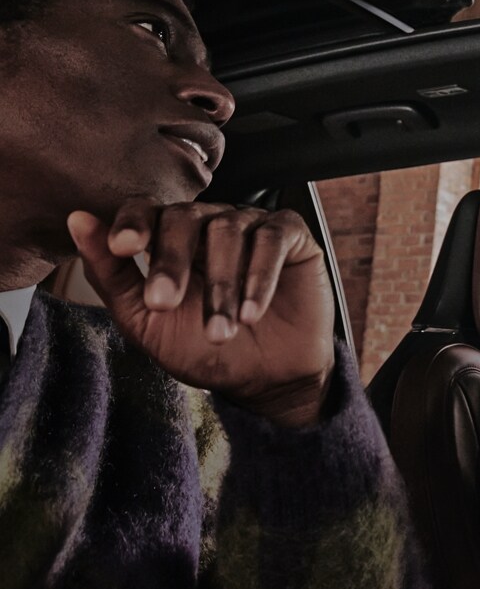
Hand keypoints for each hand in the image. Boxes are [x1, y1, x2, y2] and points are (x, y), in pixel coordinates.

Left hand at [67, 198, 335, 427]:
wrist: (266, 379)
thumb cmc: (205, 349)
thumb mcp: (147, 322)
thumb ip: (112, 275)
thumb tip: (77, 220)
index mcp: (172, 239)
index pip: (148, 209)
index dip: (134, 220)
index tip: (125, 247)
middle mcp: (211, 224)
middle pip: (186, 217)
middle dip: (172, 262)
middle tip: (166, 304)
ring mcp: (253, 226)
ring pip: (229, 231)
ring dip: (220, 286)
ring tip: (221, 331)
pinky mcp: (292, 235)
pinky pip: (272, 239)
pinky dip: (260, 278)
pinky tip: (251, 314)